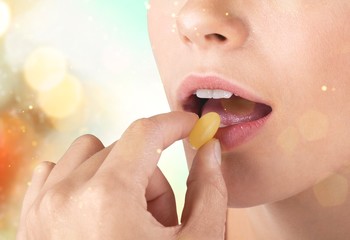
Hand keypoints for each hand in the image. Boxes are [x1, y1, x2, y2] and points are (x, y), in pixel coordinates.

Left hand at [17, 112, 227, 239]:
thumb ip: (210, 188)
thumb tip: (209, 147)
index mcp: (107, 199)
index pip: (145, 133)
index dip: (174, 124)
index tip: (191, 126)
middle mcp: (66, 197)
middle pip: (123, 149)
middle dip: (151, 172)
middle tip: (160, 217)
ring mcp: (42, 208)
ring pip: (89, 154)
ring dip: (117, 173)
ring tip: (128, 217)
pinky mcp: (31, 219)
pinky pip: (58, 171)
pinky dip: (85, 179)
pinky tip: (99, 211)